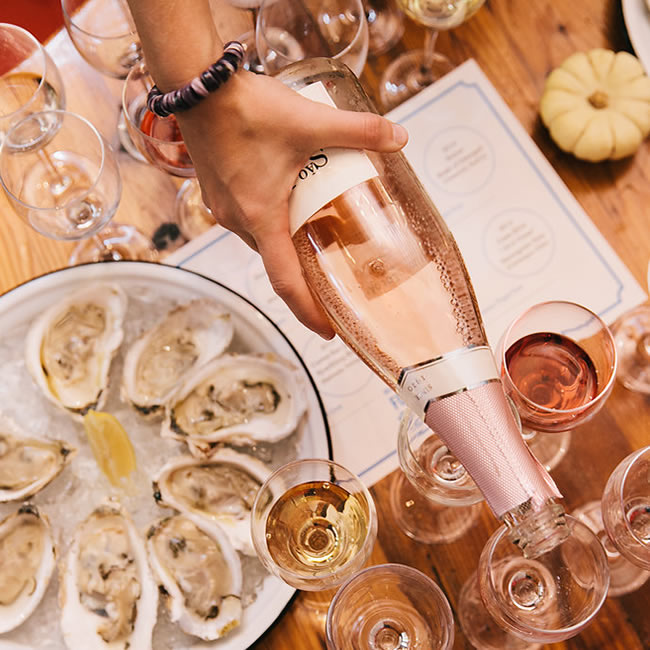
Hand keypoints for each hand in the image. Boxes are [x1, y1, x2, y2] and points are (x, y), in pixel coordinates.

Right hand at [176, 71, 407, 338]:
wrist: (196, 83)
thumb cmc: (246, 109)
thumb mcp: (312, 122)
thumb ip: (360, 130)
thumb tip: (399, 138)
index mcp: (260, 218)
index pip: (286, 282)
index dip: (308, 312)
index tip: (328, 330)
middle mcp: (238, 222)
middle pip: (277, 262)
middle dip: (304, 275)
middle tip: (334, 276)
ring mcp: (223, 208)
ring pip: (262, 240)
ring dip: (288, 244)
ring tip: (317, 236)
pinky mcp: (218, 193)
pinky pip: (248, 222)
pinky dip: (271, 225)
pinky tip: (289, 205)